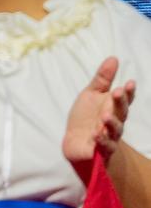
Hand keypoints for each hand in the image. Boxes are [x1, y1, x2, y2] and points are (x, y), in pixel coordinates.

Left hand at [64, 56, 135, 175]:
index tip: (129, 82)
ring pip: (114, 130)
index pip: (124, 100)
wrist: (76, 143)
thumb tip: (114, 58)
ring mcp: (108, 136)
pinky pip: (103, 146)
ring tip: (105, 115)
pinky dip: (100, 140)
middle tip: (117, 92)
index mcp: (113, 108)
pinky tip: (95, 133)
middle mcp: (114, 122)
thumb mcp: (91, 94)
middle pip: (121, 113)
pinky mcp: (99, 149)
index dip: (128, 92)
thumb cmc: (86, 117)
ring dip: (111, 122)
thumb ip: (102, 79)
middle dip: (120, 102)